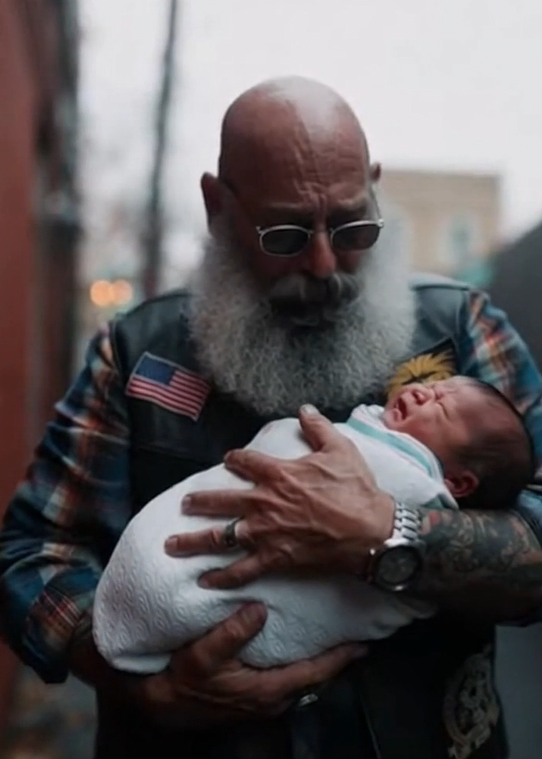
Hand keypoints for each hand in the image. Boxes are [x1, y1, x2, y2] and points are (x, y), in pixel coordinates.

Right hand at [134, 603, 365, 727]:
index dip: (340, 658)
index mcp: (268, 690)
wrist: (162, 705)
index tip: (362, 644)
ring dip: (319, 660)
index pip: (315, 673)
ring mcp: (264, 698)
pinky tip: (300, 646)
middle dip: (336, 658)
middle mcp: (272, 698)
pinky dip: (302, 661)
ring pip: (303, 678)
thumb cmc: (183, 682)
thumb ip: (232, 634)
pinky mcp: (255, 693)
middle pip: (315, 677)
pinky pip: (289, 676)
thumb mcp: (203, 655)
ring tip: (334, 637)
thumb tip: (258, 610)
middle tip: (355, 636)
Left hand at [165, 406, 394, 588]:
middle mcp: (265, 502)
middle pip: (221, 500)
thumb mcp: (340, 450)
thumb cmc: (356, 490)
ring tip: (173, 544)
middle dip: (199, 501)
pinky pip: (242, 570)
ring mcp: (266, 532)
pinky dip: (222, 577)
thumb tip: (305, 408)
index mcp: (279, 474)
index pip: (246, 461)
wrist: (370, 531)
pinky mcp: (275, 558)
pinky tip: (204, 581)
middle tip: (185, 503)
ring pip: (220, 537)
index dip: (235, 459)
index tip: (228, 460)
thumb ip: (318, 428)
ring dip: (194, 541)